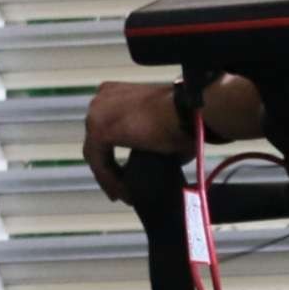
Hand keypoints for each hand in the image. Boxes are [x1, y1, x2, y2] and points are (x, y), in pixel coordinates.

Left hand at [81, 81, 188, 203]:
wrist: (191, 112)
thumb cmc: (186, 118)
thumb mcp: (161, 129)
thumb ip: (146, 143)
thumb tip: (149, 165)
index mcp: (114, 93)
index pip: (105, 130)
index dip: (111, 154)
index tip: (123, 175)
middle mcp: (100, 100)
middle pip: (97, 143)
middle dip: (108, 168)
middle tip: (120, 189)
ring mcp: (97, 113)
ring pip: (97, 155)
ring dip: (110, 177)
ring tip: (123, 196)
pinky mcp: (99, 130)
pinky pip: (100, 163)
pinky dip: (111, 180)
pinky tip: (123, 194)